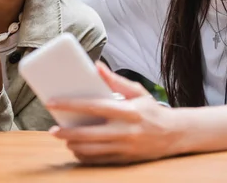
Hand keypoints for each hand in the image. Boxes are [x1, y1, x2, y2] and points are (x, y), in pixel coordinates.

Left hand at [47, 62, 183, 164]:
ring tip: (63, 137)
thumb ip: (115, 80)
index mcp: (127, 111)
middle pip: (88, 133)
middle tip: (53, 129)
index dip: (70, 104)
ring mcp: (124, 148)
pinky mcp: (124, 159)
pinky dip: (84, 156)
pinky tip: (76, 149)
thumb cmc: (152, 111)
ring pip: (91, 150)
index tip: (52, 102)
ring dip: (73, 144)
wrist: (174, 134)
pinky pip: (98, 160)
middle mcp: (124, 131)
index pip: (93, 106)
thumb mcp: (137, 92)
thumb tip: (96, 66)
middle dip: (66, 132)